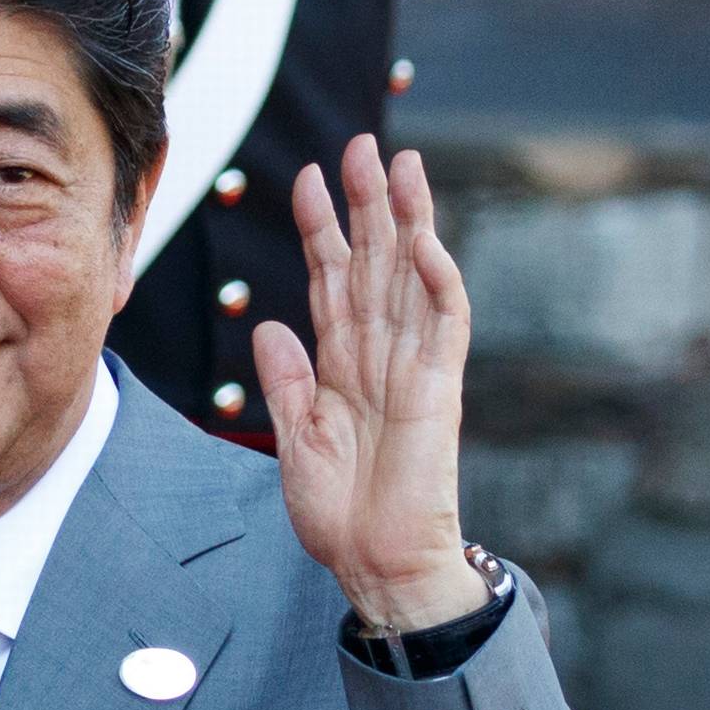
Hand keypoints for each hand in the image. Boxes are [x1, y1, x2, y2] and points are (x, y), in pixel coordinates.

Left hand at [252, 134, 490, 632]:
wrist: (377, 565)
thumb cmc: (341, 516)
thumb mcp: (295, 439)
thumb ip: (285, 379)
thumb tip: (267, 324)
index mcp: (342, 367)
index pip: (333, 281)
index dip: (320, 230)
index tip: (305, 181)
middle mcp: (379, 356)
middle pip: (374, 263)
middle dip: (366, 204)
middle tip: (360, 144)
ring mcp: (413, 368)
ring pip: (412, 278)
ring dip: (407, 221)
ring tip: (400, 164)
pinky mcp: (439, 389)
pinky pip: (443, 325)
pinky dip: (436, 281)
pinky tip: (423, 239)